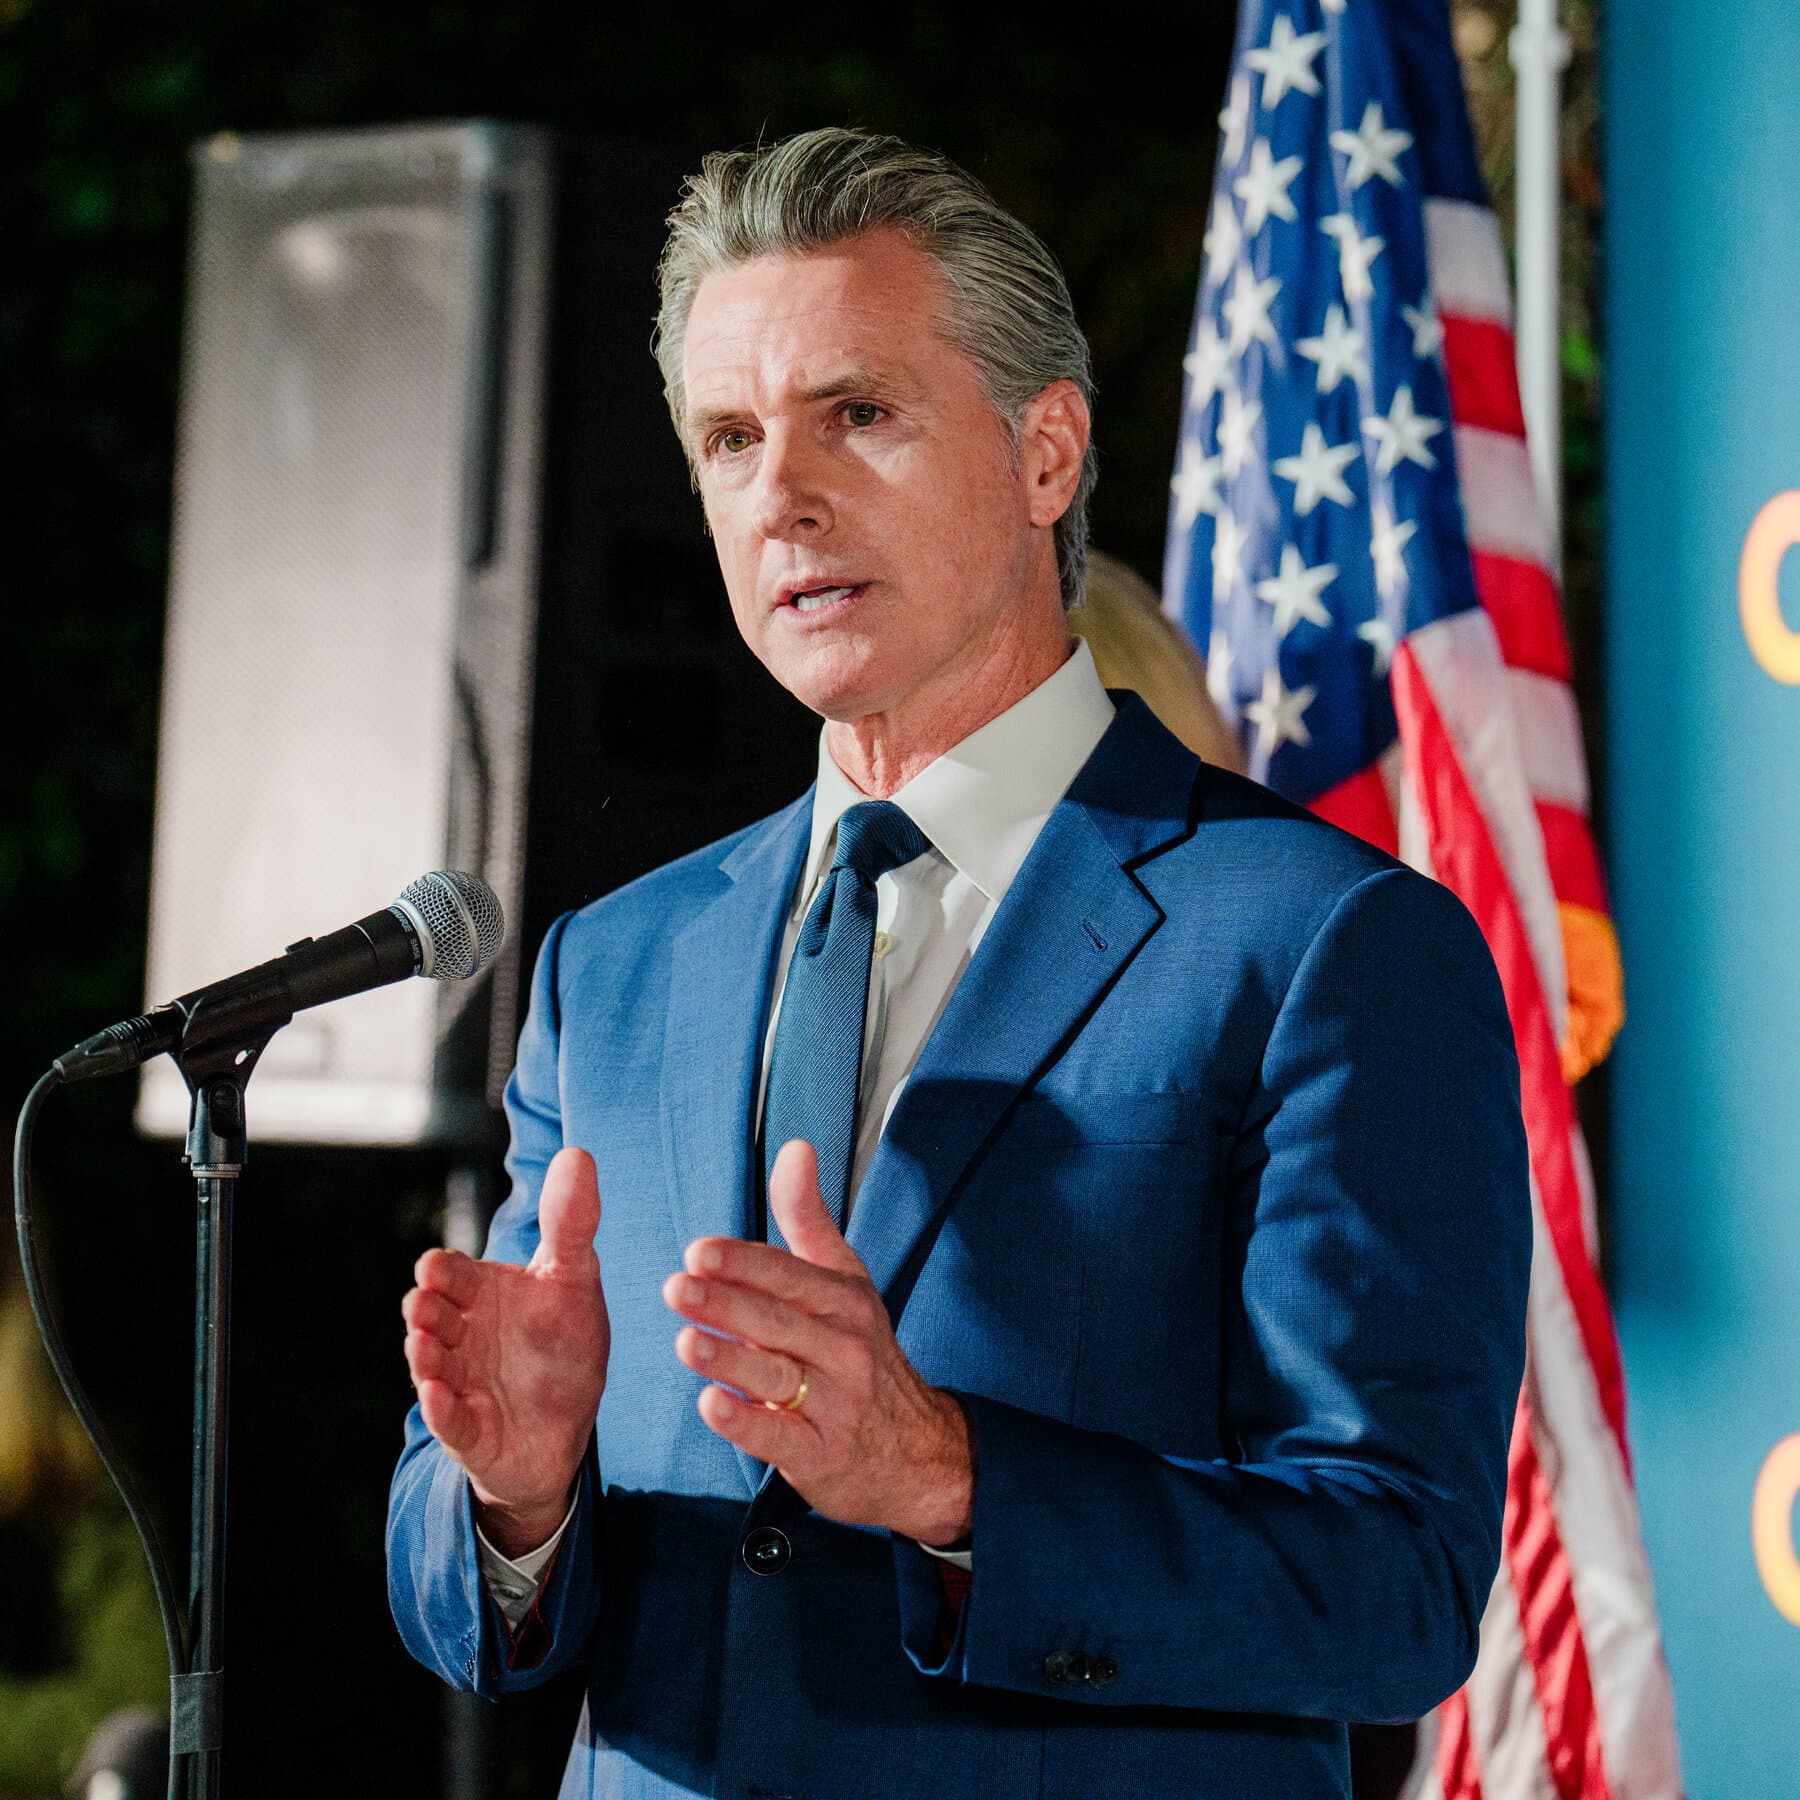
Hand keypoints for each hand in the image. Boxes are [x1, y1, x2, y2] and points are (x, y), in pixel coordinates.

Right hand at [402, 1147, 609, 1555]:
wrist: (566, 1427)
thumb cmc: (562, 1343)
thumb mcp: (573, 1278)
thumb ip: (571, 1221)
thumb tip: (577, 1152)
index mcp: (480, 1293)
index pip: (448, 1272)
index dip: (440, 1271)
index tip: (435, 1269)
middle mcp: (461, 1334)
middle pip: (430, 1315)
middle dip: (425, 1312)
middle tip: (425, 1309)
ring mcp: (459, 1382)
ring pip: (430, 1365)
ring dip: (425, 1357)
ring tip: (424, 1347)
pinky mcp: (468, 1430)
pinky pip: (449, 1421)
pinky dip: (442, 1410)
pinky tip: (439, 1397)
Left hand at [662, 1139, 974, 1545]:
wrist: (916, 1449)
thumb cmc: (860, 1352)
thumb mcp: (844, 1279)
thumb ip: (807, 1216)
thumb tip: (795, 1147)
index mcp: (843, 1300)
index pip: (788, 1275)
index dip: (743, 1263)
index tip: (698, 1251)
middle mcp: (843, 1348)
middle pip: (777, 1321)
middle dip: (725, 1303)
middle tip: (676, 1288)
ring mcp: (835, 1403)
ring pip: (776, 1375)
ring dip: (730, 1359)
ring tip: (685, 1342)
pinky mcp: (821, 1454)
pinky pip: (780, 1437)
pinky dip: (746, 1423)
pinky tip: (711, 1406)